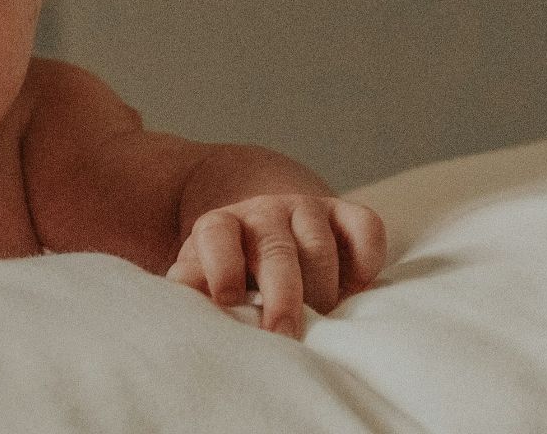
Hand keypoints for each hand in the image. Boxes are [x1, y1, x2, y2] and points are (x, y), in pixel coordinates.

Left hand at [165, 194, 385, 337]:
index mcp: (221, 225)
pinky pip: (366, 227)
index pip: (217, 234)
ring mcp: (308, 210)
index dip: (222, 266)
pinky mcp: (346, 213)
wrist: (262, 222)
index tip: (228, 301)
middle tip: (285, 335)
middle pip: (275, 249)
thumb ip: (190, 287)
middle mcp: (265, 212)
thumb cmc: (230, 266)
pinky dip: (367, 260)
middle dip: (282, 295)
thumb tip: (179, 311)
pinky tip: (357, 290)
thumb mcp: (200, 272)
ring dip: (323, 290)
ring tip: (321, 325)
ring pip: (320, 245)